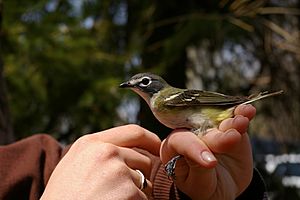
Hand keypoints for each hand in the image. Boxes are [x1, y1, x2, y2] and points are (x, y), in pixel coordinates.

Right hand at [41, 125, 160, 199]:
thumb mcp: (74, 165)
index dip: (150, 139)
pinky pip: (144, 198)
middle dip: (139, 176)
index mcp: (91, 143)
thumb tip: (127, 152)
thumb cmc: (62, 198)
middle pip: (143, 160)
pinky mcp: (129, 192)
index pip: (133, 132)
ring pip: (144, 182)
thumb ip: (98, 152)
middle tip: (118, 193)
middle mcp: (106, 152)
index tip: (159, 147)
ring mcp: (119, 171)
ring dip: (135, 194)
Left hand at [160, 104, 255, 199]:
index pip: (181, 142)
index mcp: (174, 147)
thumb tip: (208, 158)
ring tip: (242, 121)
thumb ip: (199, 169)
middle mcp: (191, 133)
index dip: (194, 148)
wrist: (224, 186)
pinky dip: (242, 114)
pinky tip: (248, 111)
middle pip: (203, 130)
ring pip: (220, 120)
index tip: (211, 162)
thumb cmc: (204, 187)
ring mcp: (211, 128)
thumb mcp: (198, 184)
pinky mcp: (229, 126)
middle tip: (232, 139)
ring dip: (231, 120)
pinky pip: (235, 117)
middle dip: (218, 135)